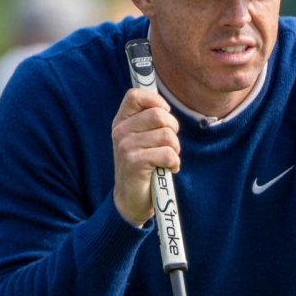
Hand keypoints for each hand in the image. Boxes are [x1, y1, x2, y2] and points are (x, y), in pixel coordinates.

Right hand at [111, 87, 181, 228]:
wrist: (131, 199)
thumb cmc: (142, 166)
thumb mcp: (141, 139)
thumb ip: (149, 121)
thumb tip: (165, 106)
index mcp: (121, 121)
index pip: (135, 95)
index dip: (155, 101)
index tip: (165, 114)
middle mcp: (120, 131)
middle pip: (159, 115)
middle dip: (173, 130)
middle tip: (170, 145)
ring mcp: (125, 146)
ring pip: (167, 135)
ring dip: (175, 149)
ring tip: (167, 159)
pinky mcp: (134, 162)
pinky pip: (168, 153)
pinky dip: (174, 163)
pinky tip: (168, 169)